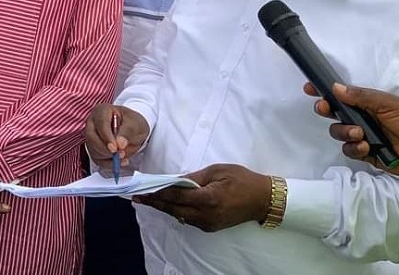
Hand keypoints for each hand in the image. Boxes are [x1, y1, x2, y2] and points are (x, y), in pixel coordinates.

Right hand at [84, 104, 148, 170]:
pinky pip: (96, 158)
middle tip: (119, 155)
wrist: (134, 131)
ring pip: (92, 149)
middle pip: (91, 137)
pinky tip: (119, 162)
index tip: (115, 148)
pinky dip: (107, 163)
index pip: (101, 123)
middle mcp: (93, 122)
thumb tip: (119, 143)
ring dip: (107, 157)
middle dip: (104, 149)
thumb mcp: (136, 124)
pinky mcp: (93, 148)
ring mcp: (91, 135)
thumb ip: (128, 132)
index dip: (107, 137)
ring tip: (122, 156)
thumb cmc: (134, 123)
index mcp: (102, 110)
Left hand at [133, 164, 271, 231]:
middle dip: (154, 202)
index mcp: (208, 199)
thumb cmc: (242, 179)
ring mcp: (208, 224)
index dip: (157, 192)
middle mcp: (206, 215)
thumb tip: (174, 179)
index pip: (175, 195)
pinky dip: (176, 211)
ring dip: (163, 207)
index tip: (142, 189)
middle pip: (173, 209)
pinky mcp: (211, 227)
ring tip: (147, 199)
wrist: (262, 199)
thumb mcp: (217, 170)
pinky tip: (167, 204)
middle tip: (136, 197)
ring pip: (179, 216)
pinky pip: (188, 219)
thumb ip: (194, 177)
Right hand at [305, 82, 398, 184]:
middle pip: (334, 114)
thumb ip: (362, 97)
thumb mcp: (389, 104)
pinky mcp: (366, 155)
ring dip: (344, 132)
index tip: (309, 88)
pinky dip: (355, 148)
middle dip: (326, 110)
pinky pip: (349, 151)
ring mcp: (362, 137)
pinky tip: (367, 147)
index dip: (324, 92)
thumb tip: (335, 87)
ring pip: (338, 133)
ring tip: (360, 134)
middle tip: (324, 109)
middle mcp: (361, 119)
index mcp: (367, 104)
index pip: (341, 96)